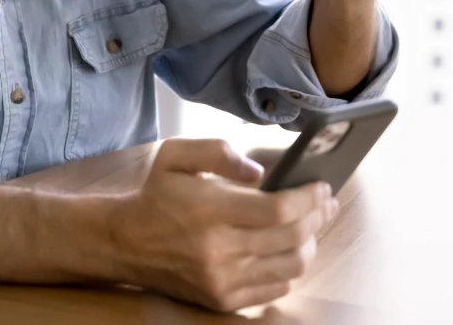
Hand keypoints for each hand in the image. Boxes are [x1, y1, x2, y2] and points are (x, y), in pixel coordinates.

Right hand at [108, 139, 337, 311]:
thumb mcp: (176, 155)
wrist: (125, 242)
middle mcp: (217, 251)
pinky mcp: (222, 300)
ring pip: (291, 267)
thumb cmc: (157, 194)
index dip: (309, 198)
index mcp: (209, 210)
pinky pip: (275, 288)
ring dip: (310, 243)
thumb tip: (260, 172)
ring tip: (311, 225)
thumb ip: (218, 151)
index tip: (323, 186)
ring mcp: (221, 280)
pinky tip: (288, 249)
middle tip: (327, 202)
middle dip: (319, 217)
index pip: (278, 210)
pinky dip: (290, 268)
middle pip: (291, 238)